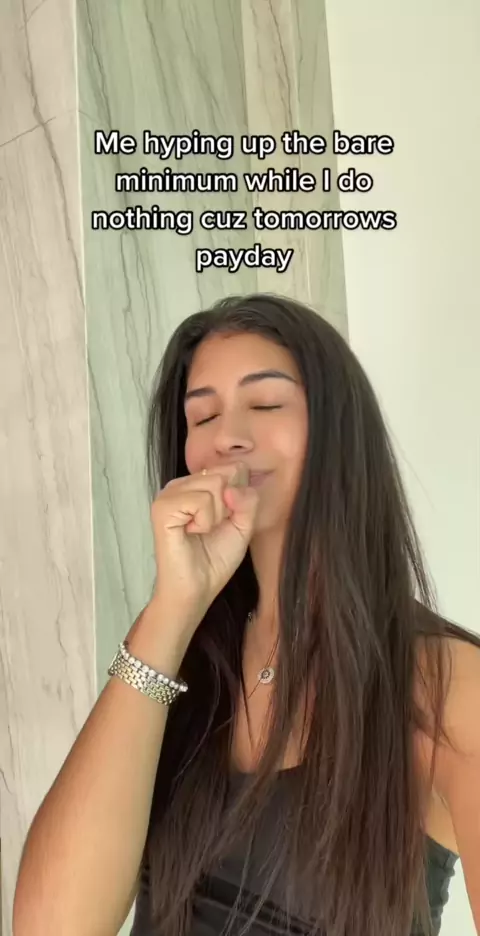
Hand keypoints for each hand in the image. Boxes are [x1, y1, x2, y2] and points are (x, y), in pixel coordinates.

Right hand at [150, 463, 258, 624]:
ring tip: (200, 531)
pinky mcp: (162, 507)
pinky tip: (191, 532)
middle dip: (228, 506)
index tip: (225, 521)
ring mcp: (169, 494)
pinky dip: (204, 521)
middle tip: (211, 528)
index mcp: (197, 485)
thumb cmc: (215, 560)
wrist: (196, 590)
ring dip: (216, 515)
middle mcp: (181, 484)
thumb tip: (232, 487)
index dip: (239, 497)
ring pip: (214, 483)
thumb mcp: (244, 525)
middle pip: (225, 473)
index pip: (233, 468)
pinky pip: (200, 500)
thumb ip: (248, 500)